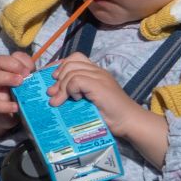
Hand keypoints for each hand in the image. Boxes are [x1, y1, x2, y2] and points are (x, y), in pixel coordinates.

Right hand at [0, 51, 34, 142]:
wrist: (12, 117)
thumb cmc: (26, 98)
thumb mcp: (34, 86)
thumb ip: (43, 76)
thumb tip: (58, 65)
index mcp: (13, 70)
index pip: (14, 56)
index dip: (23, 60)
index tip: (32, 69)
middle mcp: (1, 76)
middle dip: (12, 64)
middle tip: (26, 74)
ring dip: (6, 78)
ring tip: (20, 84)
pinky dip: (5, 105)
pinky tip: (16, 107)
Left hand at [48, 52, 169, 162]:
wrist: (129, 122)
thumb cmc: (109, 115)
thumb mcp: (87, 101)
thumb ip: (73, 93)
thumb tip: (51, 93)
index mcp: (96, 73)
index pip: (74, 59)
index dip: (59, 66)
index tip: (51, 80)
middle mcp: (98, 71)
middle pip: (70, 63)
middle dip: (57, 78)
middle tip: (53, 94)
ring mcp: (99, 76)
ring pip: (71, 71)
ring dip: (62, 87)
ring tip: (59, 101)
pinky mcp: (99, 85)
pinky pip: (76, 80)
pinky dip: (71, 89)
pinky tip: (76, 99)